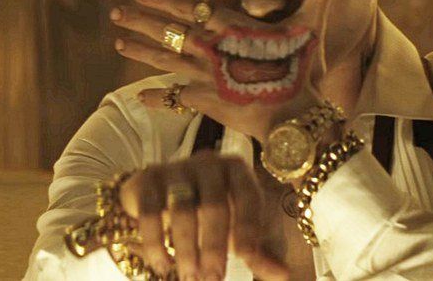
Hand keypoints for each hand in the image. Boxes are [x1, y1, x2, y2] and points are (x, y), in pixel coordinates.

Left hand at [111, 0, 346, 139]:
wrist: (295, 116)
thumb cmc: (303, 68)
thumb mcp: (311, 27)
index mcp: (232, 27)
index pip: (190, 6)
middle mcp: (212, 48)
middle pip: (169, 31)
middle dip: (141, 21)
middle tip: (117, 13)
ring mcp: (205, 76)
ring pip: (165, 61)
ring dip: (140, 51)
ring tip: (118, 44)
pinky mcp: (206, 101)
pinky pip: (175, 97)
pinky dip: (157, 97)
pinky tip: (140, 95)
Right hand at [118, 152, 286, 279]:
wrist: (160, 193)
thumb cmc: (209, 214)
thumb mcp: (235, 229)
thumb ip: (257, 252)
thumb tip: (283, 275)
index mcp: (238, 171)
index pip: (248, 197)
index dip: (248, 227)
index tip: (245, 257)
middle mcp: (209, 163)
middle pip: (214, 205)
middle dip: (213, 246)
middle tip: (212, 278)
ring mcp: (177, 167)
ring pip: (183, 209)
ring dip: (186, 248)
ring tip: (189, 276)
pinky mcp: (149, 178)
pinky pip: (151, 212)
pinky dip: (156, 242)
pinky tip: (163, 265)